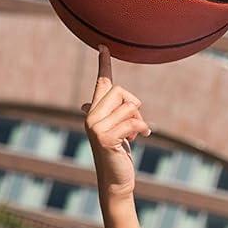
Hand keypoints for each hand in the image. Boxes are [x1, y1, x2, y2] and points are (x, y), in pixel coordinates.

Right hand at [80, 45, 148, 201]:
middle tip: (135, 126)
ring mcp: (95, 127)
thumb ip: (106, 115)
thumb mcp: (114, 132)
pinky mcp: (104, 138)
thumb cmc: (117, 155)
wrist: (116, 180)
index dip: (103, 64)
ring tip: (134, 135)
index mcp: (94, 111)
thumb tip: (85, 105)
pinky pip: (132, 121)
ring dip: (139, 121)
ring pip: (129, 107)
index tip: (104, 46)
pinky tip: (140, 138)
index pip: (101, 82)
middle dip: (135, 107)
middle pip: (121, 91)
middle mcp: (90, 116)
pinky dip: (141, 129)